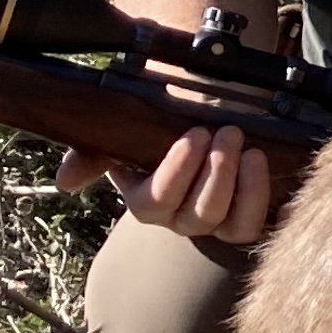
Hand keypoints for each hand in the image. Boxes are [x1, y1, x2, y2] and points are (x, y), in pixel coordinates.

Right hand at [59, 125, 274, 245]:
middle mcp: (181, 218)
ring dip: (243, 188)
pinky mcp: (248, 217)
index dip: (177, 172)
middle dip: (216, 174)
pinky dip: (263, 200)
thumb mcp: (123, 130)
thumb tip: (67, 180)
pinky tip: (264, 167)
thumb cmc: (165, 117)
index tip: (195, 134)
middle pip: (198, 215)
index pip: (157, 201)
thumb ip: (92, 152)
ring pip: (230, 225)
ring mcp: (217, 221)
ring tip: (250, 150)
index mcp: (147, 200)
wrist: (206, 105)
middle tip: (227, 134)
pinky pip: (256, 226)